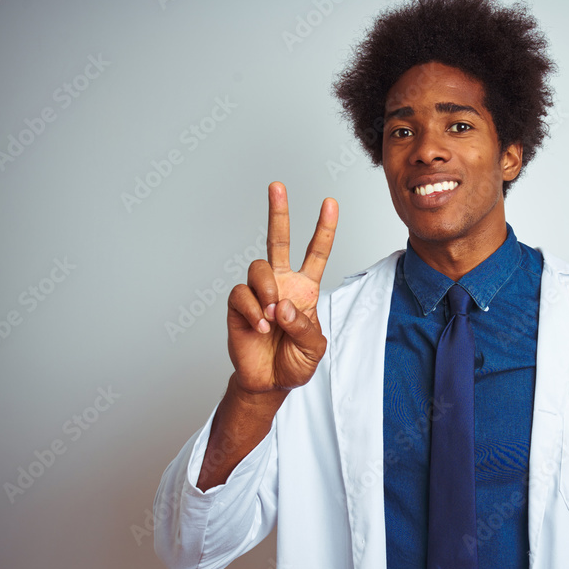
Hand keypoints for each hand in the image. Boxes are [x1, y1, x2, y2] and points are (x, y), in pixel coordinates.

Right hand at [226, 182, 337, 393]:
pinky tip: (260, 326)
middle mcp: (281, 283)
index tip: (330, 202)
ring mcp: (258, 292)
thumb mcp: (314, 349)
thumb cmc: (294, 362)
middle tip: (278, 186)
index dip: (324, 229)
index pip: (316, 253)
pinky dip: (252, 310)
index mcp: (305, 288)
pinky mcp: (238, 305)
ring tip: (272, 316)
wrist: (268, 382)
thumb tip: (283, 305)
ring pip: (258, 268)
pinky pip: (242, 294)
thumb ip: (304, 327)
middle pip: (278, 240)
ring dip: (268, 290)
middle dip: (278, 212)